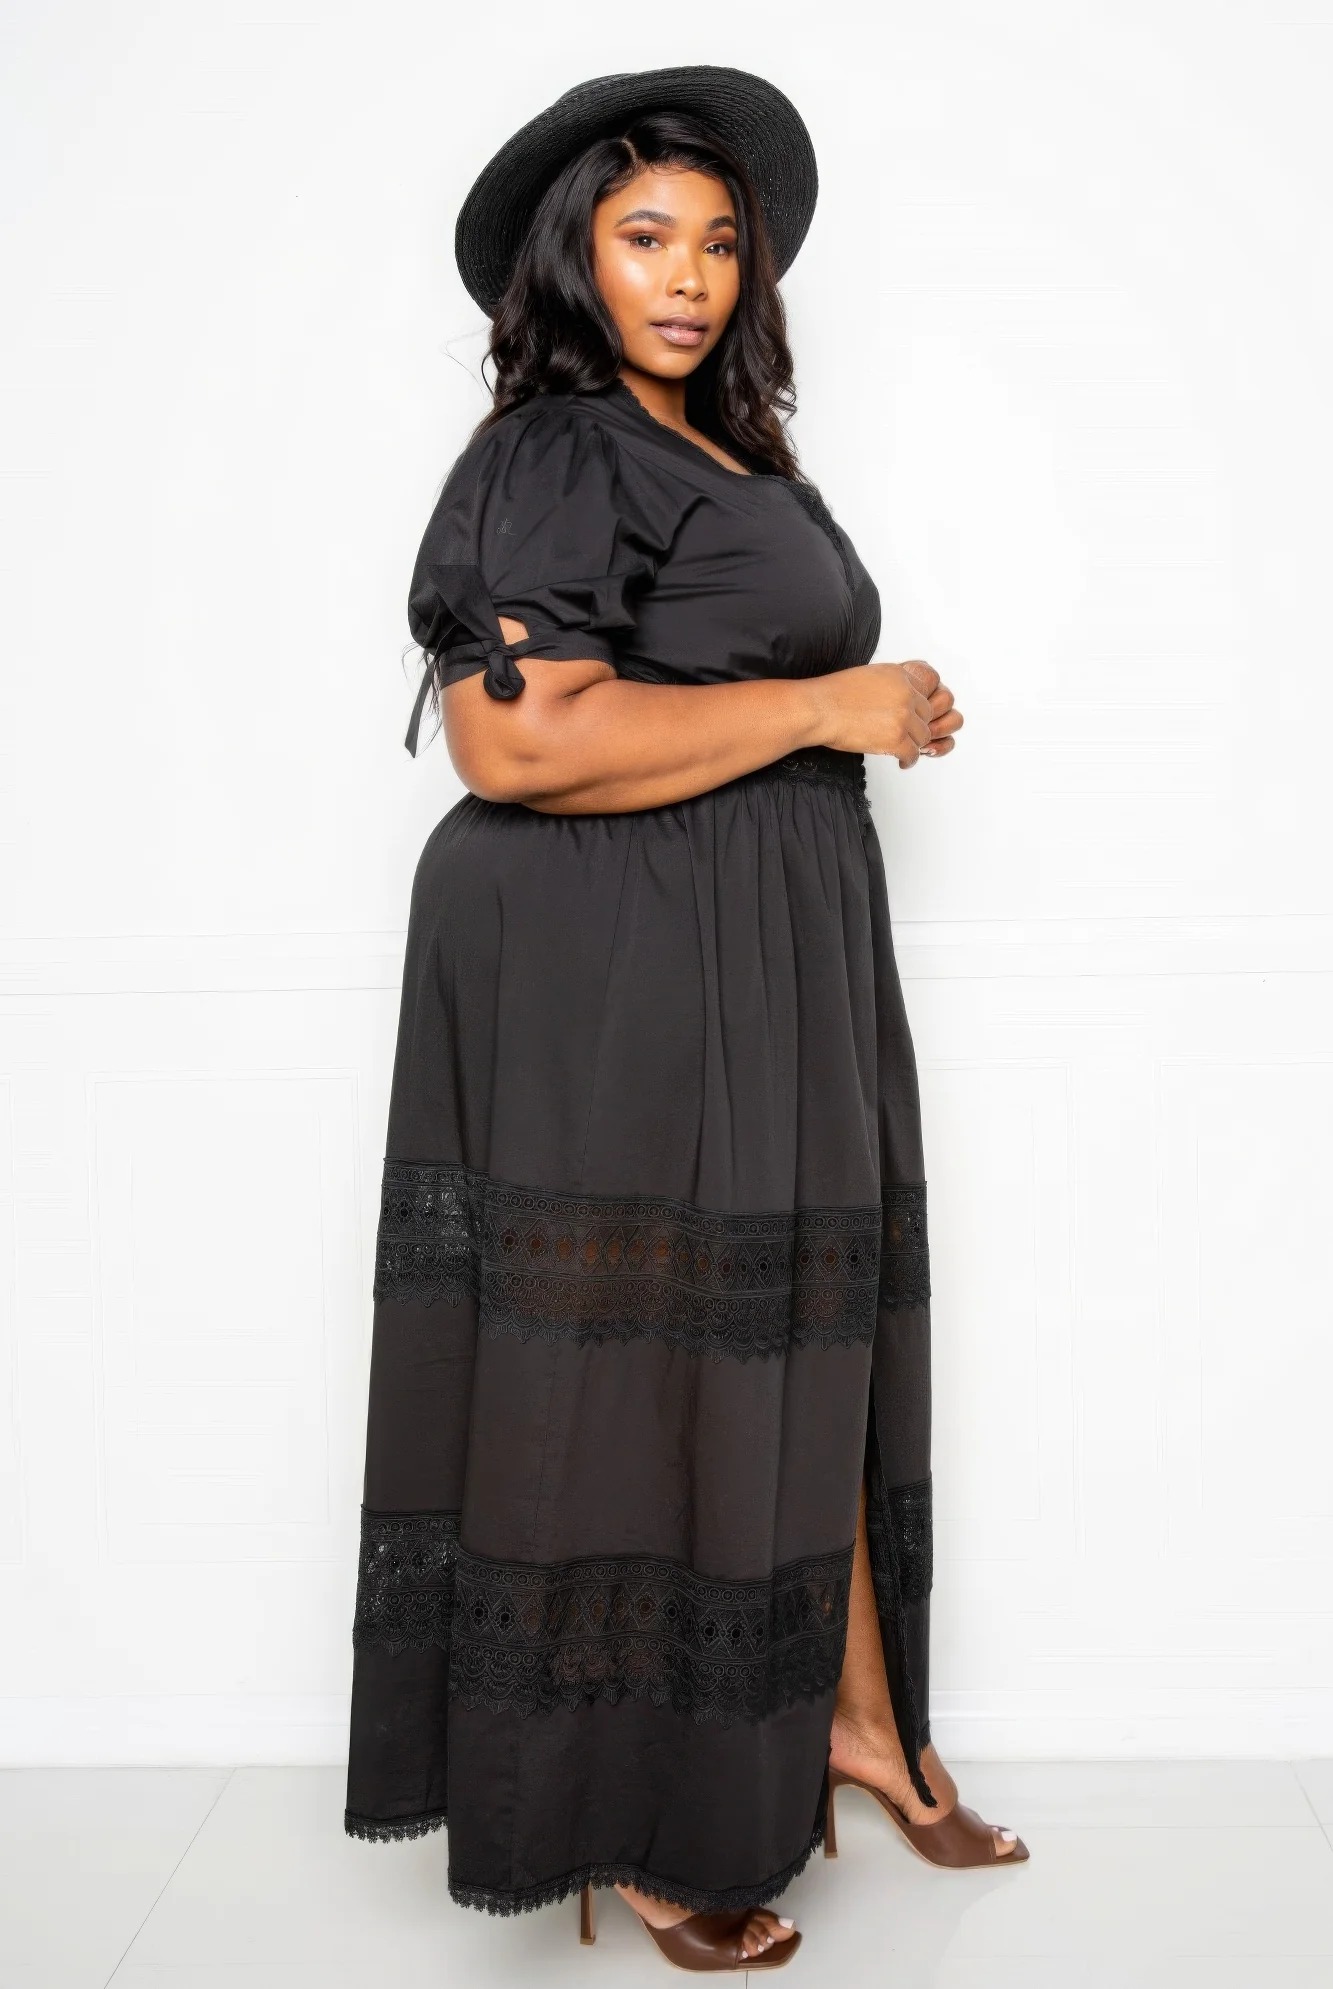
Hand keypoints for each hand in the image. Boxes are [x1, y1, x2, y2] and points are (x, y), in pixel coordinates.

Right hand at [813, 659, 963, 767]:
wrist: (819, 709)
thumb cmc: (834, 695)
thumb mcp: (869, 676)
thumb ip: (891, 684)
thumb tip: (900, 697)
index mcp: (900, 676)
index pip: (927, 691)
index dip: (921, 707)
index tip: (917, 716)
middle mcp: (906, 694)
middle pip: (927, 715)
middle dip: (917, 726)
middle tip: (907, 735)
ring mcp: (903, 717)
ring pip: (924, 735)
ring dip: (914, 744)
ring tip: (903, 749)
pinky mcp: (896, 739)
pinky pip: (914, 754)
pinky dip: (908, 760)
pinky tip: (902, 762)